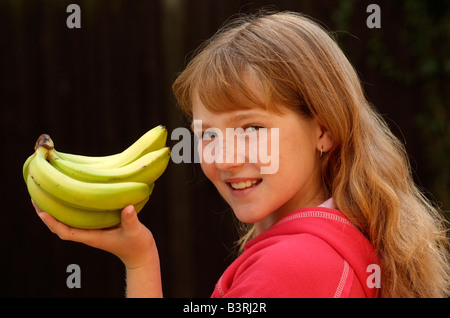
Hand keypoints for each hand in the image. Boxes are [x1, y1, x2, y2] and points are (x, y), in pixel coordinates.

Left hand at [33, 200, 156, 269]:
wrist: (141, 253)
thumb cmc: (138, 244)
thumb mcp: (135, 232)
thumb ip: (130, 220)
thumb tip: (127, 206)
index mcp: (93, 237)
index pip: (66, 232)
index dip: (53, 223)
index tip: (42, 211)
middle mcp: (88, 234)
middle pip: (60, 226)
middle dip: (46, 214)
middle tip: (35, 197)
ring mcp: (92, 230)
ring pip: (67, 221)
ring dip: (55, 211)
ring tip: (46, 195)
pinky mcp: (97, 226)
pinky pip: (77, 218)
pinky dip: (69, 209)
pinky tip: (69, 198)